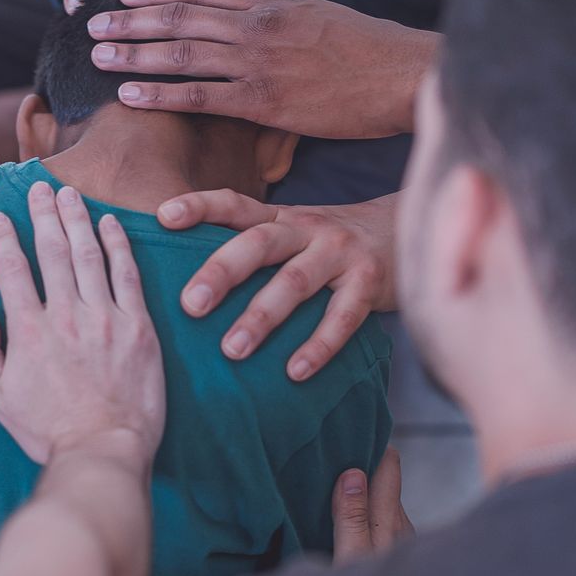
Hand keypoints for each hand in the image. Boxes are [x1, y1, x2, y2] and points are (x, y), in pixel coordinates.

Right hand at [0, 179, 165, 467]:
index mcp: (28, 331)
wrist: (102, 450)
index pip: (11, 269)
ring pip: (89, 254)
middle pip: (52, 250)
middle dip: (42, 214)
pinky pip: (127, 275)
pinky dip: (117, 245)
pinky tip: (109, 223)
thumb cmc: (48, 431)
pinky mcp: (138, 327)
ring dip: (77, 218)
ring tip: (68, 194)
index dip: (2, 238)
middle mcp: (65, 315)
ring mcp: (104, 318)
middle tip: (37, 188)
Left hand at [85, 0, 435, 138]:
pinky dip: (160, 94)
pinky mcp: (265, 101)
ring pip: (181, 53)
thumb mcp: (316, 16)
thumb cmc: (366, 50)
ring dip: (134, 53)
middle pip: (179, 16)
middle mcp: (256, 25)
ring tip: (98, 55)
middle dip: (131, 19)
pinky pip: (200, 96)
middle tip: (93, 21)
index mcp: (268, 0)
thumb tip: (250, 10)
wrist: (402, 74)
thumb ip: (276, 13)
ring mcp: (258, 62)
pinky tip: (130, 95)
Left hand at [160, 189, 397, 379]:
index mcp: (282, 217)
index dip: (200, 206)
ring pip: (296, 282)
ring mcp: (341, 253)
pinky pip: (342, 317)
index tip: (164, 216)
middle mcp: (308, 229)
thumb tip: (186, 281)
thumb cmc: (331, 245)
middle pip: (259, 243)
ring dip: (263, 316)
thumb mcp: (294, 232)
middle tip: (190, 305)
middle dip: (222, 272)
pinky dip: (319, 345)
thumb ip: (253, 246)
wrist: (411, 232)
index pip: (235, 204)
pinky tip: (295, 372)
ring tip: (233, 350)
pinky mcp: (370, 282)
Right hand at [331, 448, 414, 561]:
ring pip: (380, 500)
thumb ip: (351, 517)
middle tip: (328, 463)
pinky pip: (378, 518)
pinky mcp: (393, 552)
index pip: (389, 464)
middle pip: (383, 481)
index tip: (343, 442)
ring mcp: (399, 539)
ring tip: (328, 489)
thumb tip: (353, 474)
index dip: (368, 448)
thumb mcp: (349, 558)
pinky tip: (341, 521)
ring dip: (358, 493)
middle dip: (359, 469)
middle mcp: (399, 526)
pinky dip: (361, 512)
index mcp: (390, 521)